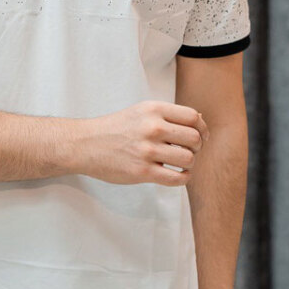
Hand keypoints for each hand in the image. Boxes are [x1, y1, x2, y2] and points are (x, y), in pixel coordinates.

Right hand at [67, 100, 209, 187]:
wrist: (85, 144)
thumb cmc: (115, 128)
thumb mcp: (140, 111)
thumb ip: (167, 115)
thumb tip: (199, 120)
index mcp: (153, 109)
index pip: (193, 117)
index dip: (202, 128)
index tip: (201, 136)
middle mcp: (152, 127)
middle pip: (194, 138)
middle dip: (197, 147)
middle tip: (190, 151)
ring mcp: (147, 150)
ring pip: (188, 159)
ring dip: (190, 163)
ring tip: (181, 164)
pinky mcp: (142, 172)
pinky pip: (176, 178)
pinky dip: (184, 178)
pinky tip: (177, 174)